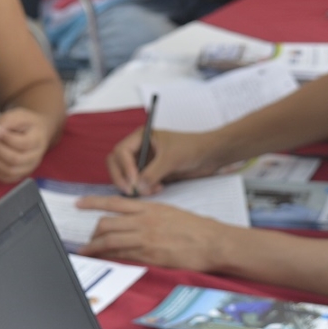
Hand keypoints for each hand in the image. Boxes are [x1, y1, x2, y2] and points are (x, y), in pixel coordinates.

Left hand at [0, 107, 53, 182]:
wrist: (36, 132)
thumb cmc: (26, 123)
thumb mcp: (18, 115)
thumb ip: (6, 121)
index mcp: (38, 140)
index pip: (22, 144)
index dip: (5, 138)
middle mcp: (36, 157)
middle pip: (15, 159)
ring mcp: (29, 168)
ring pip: (9, 171)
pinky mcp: (21, 174)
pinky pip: (6, 178)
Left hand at [76, 195, 227, 270]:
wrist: (213, 242)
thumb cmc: (197, 229)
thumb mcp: (171, 213)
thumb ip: (150, 215)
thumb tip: (135, 220)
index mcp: (150, 207)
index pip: (114, 202)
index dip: (92, 202)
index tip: (78, 203)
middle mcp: (144, 220)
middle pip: (106, 223)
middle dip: (93, 233)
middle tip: (88, 241)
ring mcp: (146, 238)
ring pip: (109, 239)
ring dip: (94, 247)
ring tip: (87, 253)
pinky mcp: (150, 255)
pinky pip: (122, 255)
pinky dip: (109, 257)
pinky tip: (104, 260)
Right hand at [106, 127, 224, 195]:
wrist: (209, 156)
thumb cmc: (192, 148)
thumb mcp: (171, 158)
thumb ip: (153, 172)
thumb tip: (137, 186)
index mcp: (141, 137)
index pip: (121, 152)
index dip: (124, 167)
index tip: (134, 181)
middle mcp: (139, 148)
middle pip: (117, 163)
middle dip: (122, 178)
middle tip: (131, 191)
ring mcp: (145, 161)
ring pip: (127, 176)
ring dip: (135, 185)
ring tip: (150, 190)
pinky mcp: (151, 173)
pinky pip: (139, 183)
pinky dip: (144, 189)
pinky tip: (158, 189)